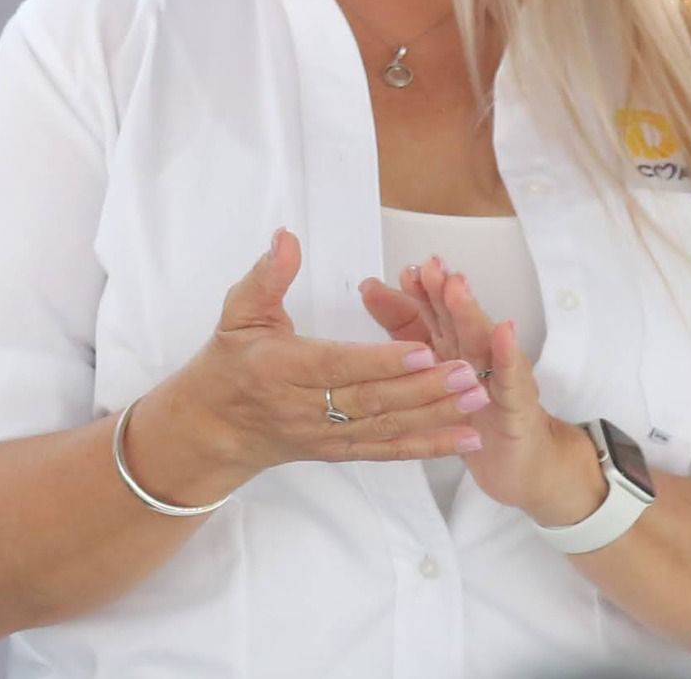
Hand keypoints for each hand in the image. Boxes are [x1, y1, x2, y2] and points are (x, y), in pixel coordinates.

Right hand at [177, 230, 485, 477]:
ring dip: (435, 415)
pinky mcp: (339, 452)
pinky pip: (387, 451)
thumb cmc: (228, 362)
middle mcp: (305, 409)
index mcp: (280, 369)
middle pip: (371, 401)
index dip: (382, 360)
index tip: (423, 347)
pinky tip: (464, 438)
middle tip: (469, 371)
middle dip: (424, 388)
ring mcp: (325, 436)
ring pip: (386, 428)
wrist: (212, 428)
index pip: (338, 366)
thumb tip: (286, 238)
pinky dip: (428, 446)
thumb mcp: (237, 311)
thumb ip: (266, 276)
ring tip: (478, 398)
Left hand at [361, 257, 605, 523]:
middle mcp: (477, 354)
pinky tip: (504, 331)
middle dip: (444, 292)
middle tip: (431, 267)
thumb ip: (404, 327)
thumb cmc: (471, 411)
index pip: (434, 314)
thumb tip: (369, 286)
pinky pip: (511, 379)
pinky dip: (508, 354)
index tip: (407, 270)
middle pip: (457, 319)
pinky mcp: (518, 404)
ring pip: (482, 340)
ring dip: (470, 313)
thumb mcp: (431, 370)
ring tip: (457, 288)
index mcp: (453, 346)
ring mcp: (500, 376)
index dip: (421, 293)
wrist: (518, 460)